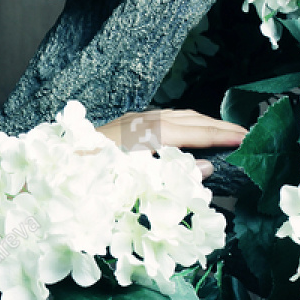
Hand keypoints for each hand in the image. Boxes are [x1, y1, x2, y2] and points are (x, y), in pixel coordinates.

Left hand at [94, 108, 247, 180]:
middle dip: (219, 125)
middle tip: (246, 134)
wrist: (52, 173)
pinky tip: (188, 131)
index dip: (223, 136)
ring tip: (224, 132)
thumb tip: (207, 167)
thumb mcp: (136, 184)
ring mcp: (129, 121)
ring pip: (176, 115)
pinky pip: (162, 118)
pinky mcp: (122, 126)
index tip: (247, 139)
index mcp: (146, 134)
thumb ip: (173, 176)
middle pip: (189, 118)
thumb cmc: (91, 183)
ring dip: (202, 122)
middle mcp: (139, 121)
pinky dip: (183, 122)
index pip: (194, 133)